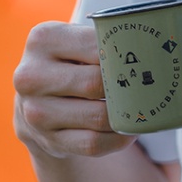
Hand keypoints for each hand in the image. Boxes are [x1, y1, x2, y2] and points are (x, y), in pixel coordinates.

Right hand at [14, 21, 136, 158]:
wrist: (33, 100)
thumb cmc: (67, 61)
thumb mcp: (74, 39)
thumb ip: (102, 37)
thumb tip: (150, 47)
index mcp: (43, 39)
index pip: (97, 46)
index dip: (125, 54)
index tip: (147, 56)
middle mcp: (32, 76)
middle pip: (96, 83)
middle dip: (127, 84)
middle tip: (149, 82)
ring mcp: (35, 112)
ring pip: (98, 117)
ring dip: (125, 115)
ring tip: (142, 105)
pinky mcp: (47, 141)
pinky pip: (93, 144)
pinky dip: (117, 139)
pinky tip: (129, 130)